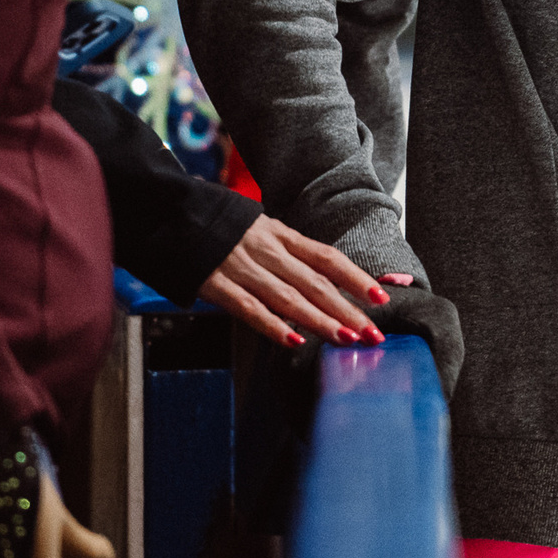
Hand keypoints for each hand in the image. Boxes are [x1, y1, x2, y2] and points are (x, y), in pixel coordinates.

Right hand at [202, 215, 390, 348]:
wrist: (175, 216)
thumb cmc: (226, 230)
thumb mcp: (265, 233)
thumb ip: (292, 256)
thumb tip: (326, 285)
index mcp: (283, 236)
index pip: (328, 257)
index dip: (356, 278)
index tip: (382, 298)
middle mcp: (269, 251)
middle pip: (316, 283)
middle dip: (348, 310)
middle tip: (372, 334)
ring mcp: (244, 269)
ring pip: (289, 297)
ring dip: (320, 321)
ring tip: (345, 339)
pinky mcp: (218, 286)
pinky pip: (250, 308)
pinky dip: (273, 325)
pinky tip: (294, 341)